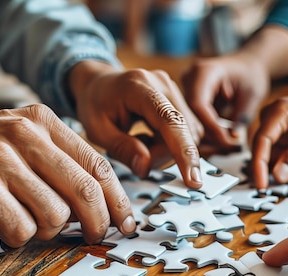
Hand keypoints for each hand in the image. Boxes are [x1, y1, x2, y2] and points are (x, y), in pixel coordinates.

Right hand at [0, 105, 134, 246]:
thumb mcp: (19, 139)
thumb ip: (57, 161)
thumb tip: (100, 202)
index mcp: (43, 122)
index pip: (98, 165)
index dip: (118, 200)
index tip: (126, 223)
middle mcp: (26, 134)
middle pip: (85, 191)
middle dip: (96, 223)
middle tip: (93, 236)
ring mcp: (0, 156)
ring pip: (55, 213)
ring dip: (49, 232)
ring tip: (30, 226)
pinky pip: (20, 226)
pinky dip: (19, 238)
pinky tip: (7, 229)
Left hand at [69, 60, 202, 188]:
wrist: (98, 84)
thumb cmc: (95, 104)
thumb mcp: (97, 131)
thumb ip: (122, 148)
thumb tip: (146, 167)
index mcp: (138, 87)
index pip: (169, 120)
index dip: (183, 151)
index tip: (192, 179)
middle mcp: (162, 84)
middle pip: (181, 131)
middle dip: (163, 155)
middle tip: (137, 159)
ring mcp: (174, 90)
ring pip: (187, 135)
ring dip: (165, 150)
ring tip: (139, 144)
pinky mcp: (180, 101)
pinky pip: (186, 132)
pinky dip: (169, 144)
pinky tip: (148, 139)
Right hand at [182, 53, 269, 147]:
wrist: (247, 66)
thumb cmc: (251, 76)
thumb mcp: (253, 95)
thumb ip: (242, 116)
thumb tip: (231, 138)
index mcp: (205, 71)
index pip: (199, 104)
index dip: (211, 126)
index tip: (227, 140)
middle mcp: (190, 78)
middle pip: (191, 114)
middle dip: (210, 134)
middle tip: (230, 146)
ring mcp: (185, 88)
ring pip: (190, 120)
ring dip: (209, 135)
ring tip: (229, 142)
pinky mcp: (186, 98)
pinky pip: (193, 120)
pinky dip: (208, 131)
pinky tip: (222, 137)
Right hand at [251, 66, 287, 189]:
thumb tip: (277, 176)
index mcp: (280, 110)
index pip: (262, 140)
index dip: (259, 165)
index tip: (262, 185)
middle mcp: (274, 116)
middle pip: (261, 147)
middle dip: (262, 168)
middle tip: (266, 191)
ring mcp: (278, 125)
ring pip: (268, 152)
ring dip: (271, 168)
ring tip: (275, 186)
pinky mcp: (285, 134)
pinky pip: (278, 152)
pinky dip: (281, 164)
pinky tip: (285, 175)